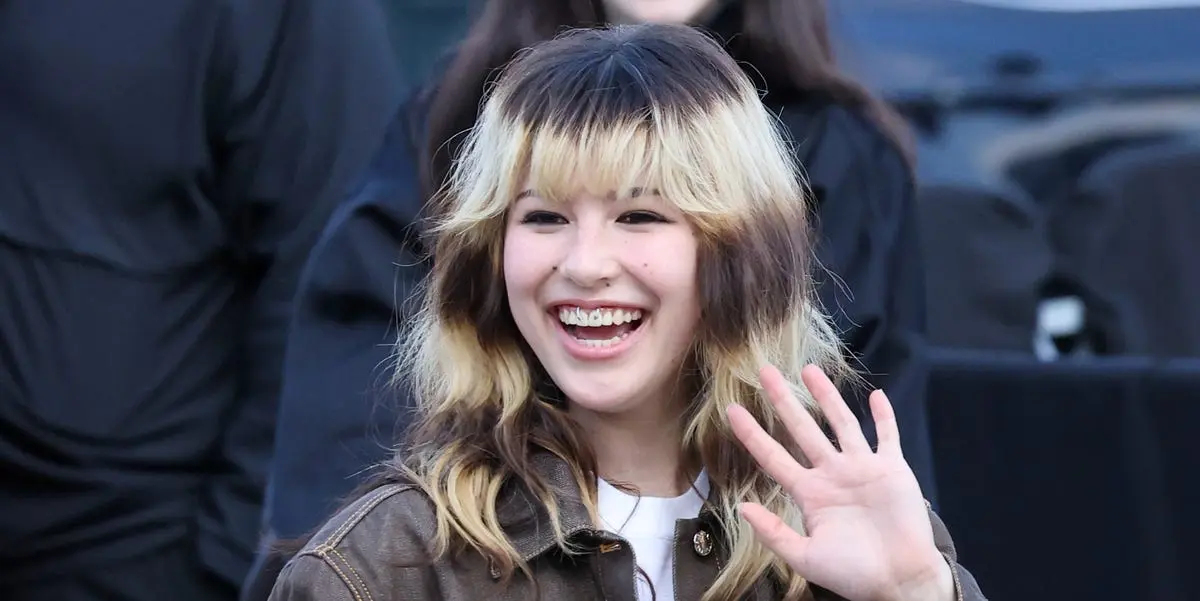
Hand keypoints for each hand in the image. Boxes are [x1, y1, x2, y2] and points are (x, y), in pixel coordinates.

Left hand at [727, 364, 953, 600]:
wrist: (901, 580)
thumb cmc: (854, 574)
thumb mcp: (806, 557)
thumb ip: (774, 533)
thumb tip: (742, 508)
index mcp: (809, 493)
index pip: (774, 456)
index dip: (752, 434)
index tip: (732, 410)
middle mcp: (832, 474)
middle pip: (803, 429)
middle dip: (784, 401)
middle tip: (765, 372)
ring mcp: (862, 468)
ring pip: (841, 423)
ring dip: (827, 397)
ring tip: (809, 370)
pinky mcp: (892, 469)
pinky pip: (887, 436)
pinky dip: (884, 416)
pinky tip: (876, 395)